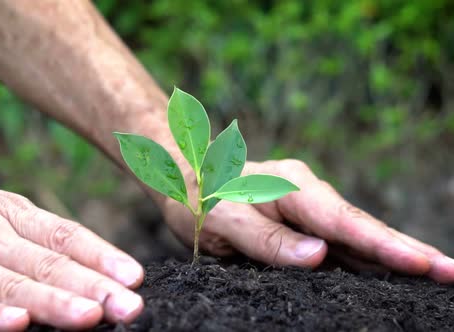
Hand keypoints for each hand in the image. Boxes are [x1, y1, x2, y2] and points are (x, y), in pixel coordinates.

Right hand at [0, 180, 143, 330]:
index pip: (64, 234)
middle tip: (129, 304)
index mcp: (6, 211)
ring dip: (52, 303)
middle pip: (47, 262)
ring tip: (91, 316)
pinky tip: (16, 325)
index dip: (101, 255)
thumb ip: (29, 236)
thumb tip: (83, 263)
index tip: (134, 275)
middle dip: (93, 285)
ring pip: (11, 284)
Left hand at [163, 159, 453, 282]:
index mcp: (291, 189)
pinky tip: (391, 279)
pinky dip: (368, 263)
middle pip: (363, 229)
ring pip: (357, 239)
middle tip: (452, 273)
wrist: (188, 181)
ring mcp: (309, 212)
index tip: (424, 264)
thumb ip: (266, 239)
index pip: (344, 222)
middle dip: (409, 251)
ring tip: (436, 277)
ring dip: (395, 259)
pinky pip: (340, 247)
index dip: (385, 245)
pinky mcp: (304, 227)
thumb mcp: (223, 219)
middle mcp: (308, 197)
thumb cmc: (201, 198)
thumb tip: (319, 256)